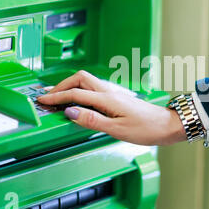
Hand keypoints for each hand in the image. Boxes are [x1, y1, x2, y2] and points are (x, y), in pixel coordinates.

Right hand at [37, 71, 186, 145]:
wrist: (166, 125)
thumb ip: (92, 120)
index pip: (75, 95)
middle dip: (61, 85)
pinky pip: (93, 89)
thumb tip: (70, 112)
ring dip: (70, 87)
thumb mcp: (117, 129)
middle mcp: (109, 92)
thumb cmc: (146, 129)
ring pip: (86, 82)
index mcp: (107, 98)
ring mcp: (114, 93)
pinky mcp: (117, 98)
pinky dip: (81, 92)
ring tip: (58, 97)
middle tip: (48, 96)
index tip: (42, 101)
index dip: (56, 97)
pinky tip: (79, 101)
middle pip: (79, 79)